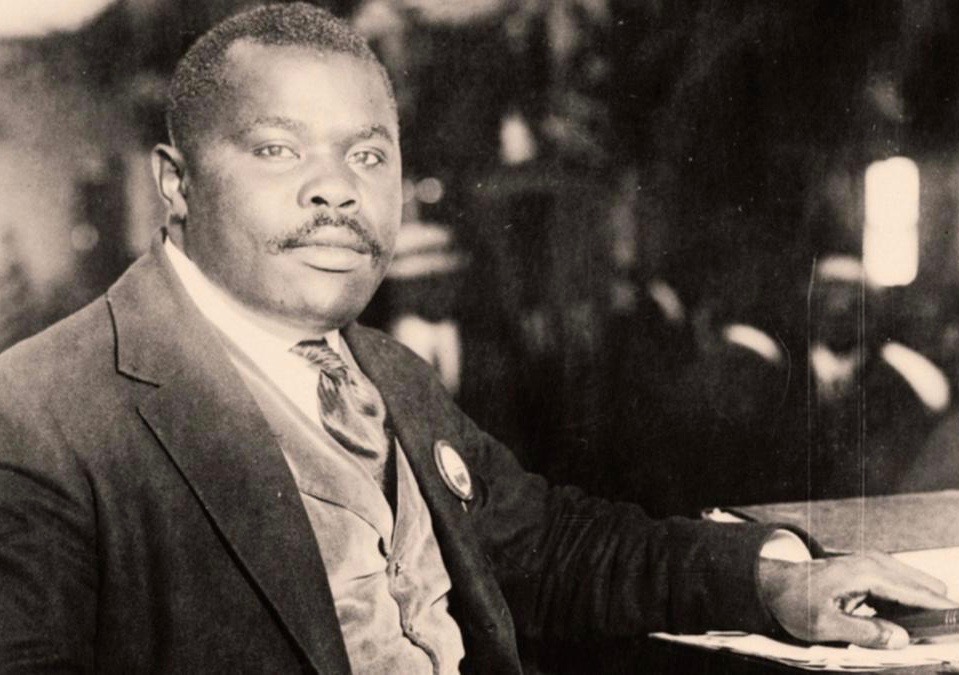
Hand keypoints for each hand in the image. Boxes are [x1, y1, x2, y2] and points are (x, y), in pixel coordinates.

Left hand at [758, 551, 958, 647]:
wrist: (772, 583)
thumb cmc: (794, 602)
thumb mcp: (824, 625)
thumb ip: (864, 633)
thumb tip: (901, 639)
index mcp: (866, 574)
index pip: (916, 592)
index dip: (940, 611)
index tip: (956, 624)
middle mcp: (874, 563)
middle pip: (923, 585)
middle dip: (933, 610)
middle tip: (936, 638)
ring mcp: (872, 563)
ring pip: (913, 585)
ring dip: (920, 608)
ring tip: (922, 634)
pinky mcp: (868, 569)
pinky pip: (900, 585)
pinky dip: (907, 603)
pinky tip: (900, 625)